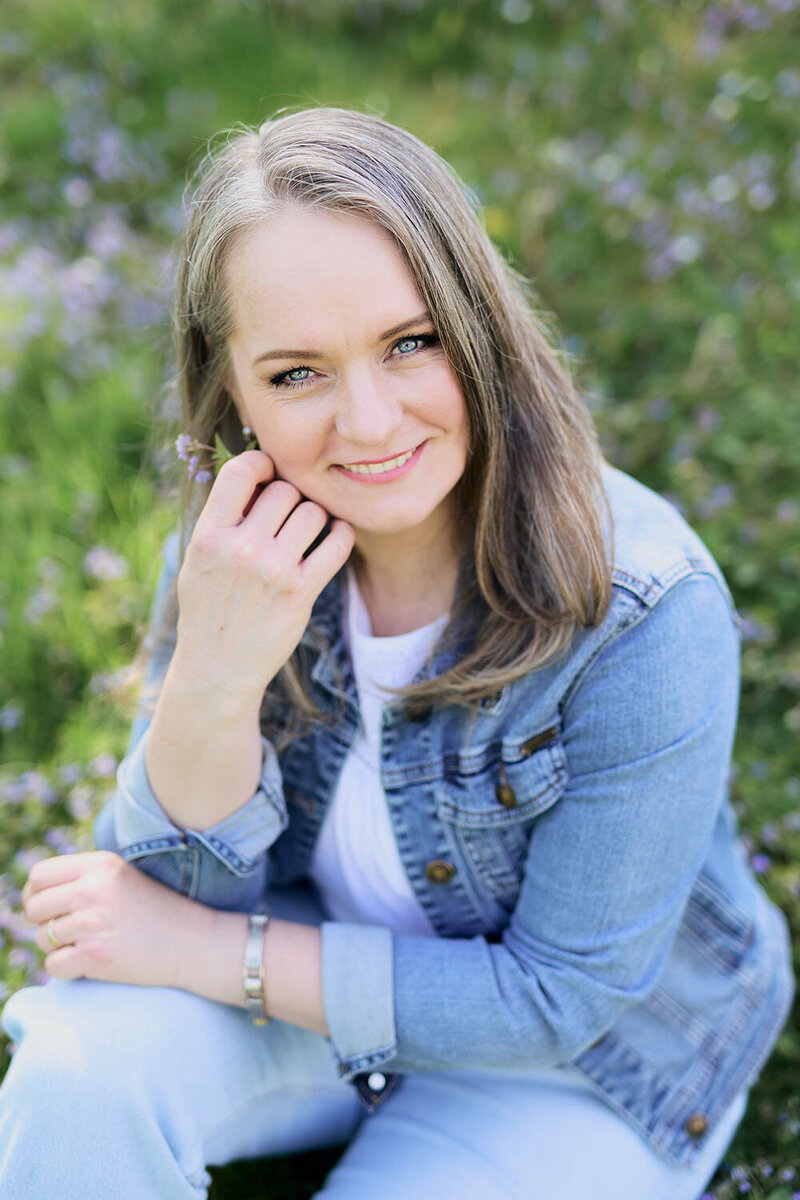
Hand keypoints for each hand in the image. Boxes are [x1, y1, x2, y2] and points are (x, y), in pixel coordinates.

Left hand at [22, 851, 200, 989]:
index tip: (47, 909)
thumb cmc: (155, 911)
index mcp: (99, 865)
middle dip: (43, 923)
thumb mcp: (120, 878)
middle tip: (68, 932)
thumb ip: (82, 878)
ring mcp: (93, 922)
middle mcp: (93, 889)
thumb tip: (34, 894)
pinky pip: (54, 965)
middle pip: (34, 907)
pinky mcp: (95, 955)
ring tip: (90, 944)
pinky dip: (67, 969)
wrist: (193, 942)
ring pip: (43, 938)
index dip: (35, 894)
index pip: (39, 875)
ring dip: (59, 947)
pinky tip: (92, 962)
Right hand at [172, 449, 354, 703]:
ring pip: (313, 512)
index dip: (260, 464)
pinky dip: (341, 534)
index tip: (268, 474)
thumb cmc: (209, 608)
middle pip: (284, 490)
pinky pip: (337, 543)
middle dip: (290, 496)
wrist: (218, 668)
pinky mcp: (301, 592)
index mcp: (208, 536)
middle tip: (287, 514)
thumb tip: (258, 473)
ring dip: (315, 517)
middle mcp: (240, 549)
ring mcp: (273, 571)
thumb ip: (222, 519)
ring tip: (307, 531)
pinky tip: (335, 536)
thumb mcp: (198, 560)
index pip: (240, 471)